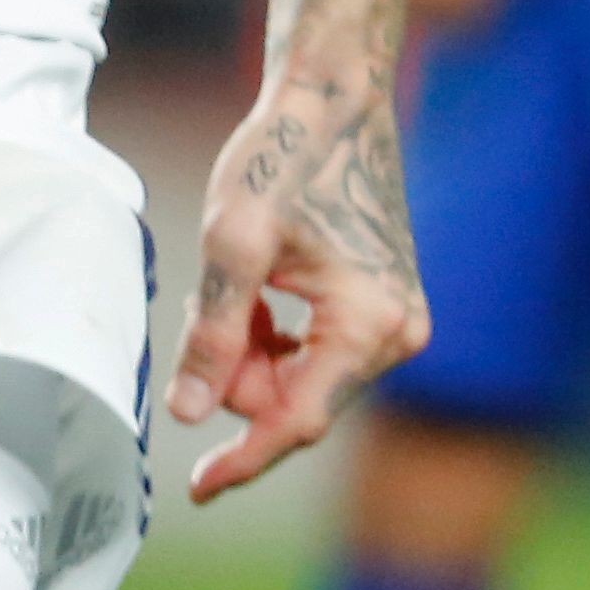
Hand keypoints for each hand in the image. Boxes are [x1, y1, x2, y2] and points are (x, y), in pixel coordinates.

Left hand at [170, 67, 426, 502]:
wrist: (333, 100)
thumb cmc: (284, 156)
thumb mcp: (232, 240)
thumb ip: (214, 332)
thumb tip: (191, 412)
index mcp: (369, 326)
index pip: (296, 422)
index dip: (242, 458)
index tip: (198, 489)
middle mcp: (398, 335)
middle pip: (294, 399)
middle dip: (238, 370)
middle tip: (207, 305)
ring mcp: (395, 323)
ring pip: (300, 378)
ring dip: (253, 348)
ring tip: (237, 284)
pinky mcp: (382, 309)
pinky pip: (315, 354)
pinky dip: (274, 335)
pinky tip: (260, 288)